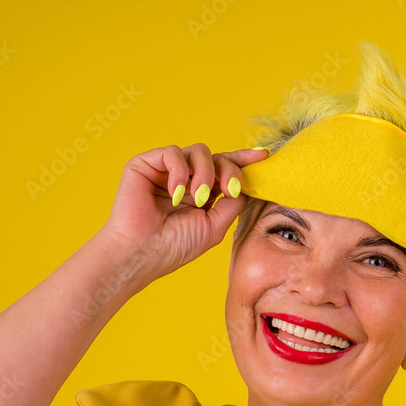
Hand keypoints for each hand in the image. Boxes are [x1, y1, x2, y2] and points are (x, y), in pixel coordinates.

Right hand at [98, 144, 268, 283]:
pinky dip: (180, 171)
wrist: (142, 254)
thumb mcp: (215, 225)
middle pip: (217, 157)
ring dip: (205, 173)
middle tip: (229, 190)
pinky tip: (177, 193)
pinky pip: (173, 152)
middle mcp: (185, 179)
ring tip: (198, 198)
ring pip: (199, 151)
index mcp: (201, 193)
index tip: (263, 156)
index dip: (243, 160)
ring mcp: (166, 171)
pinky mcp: (145, 164)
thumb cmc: (175, 246)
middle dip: (229, 170)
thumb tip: (246, 183)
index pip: (225, 169)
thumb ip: (233, 202)